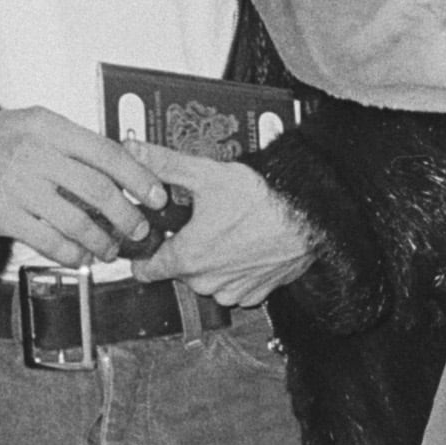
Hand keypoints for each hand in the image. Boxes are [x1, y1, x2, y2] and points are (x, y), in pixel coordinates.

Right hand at [0, 106, 177, 262]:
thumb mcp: (31, 126)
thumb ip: (71, 145)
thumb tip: (120, 170)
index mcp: (48, 127)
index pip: (106, 152)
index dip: (138, 177)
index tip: (156, 195)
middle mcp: (35, 153)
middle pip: (97, 189)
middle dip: (126, 215)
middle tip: (137, 229)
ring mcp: (17, 185)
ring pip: (76, 219)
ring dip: (101, 241)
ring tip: (109, 249)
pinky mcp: (2, 214)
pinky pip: (48, 240)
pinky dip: (70, 253)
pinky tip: (79, 256)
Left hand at [126, 142, 319, 307]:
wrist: (309, 212)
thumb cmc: (263, 198)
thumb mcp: (205, 174)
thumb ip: (164, 164)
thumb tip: (135, 151)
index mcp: (187, 258)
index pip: (145, 270)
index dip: (144, 253)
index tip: (151, 240)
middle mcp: (208, 281)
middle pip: (179, 271)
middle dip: (184, 249)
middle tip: (199, 223)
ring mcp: (233, 289)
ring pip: (207, 280)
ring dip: (211, 262)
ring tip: (225, 232)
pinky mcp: (257, 293)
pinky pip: (235, 286)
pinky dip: (236, 270)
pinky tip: (244, 246)